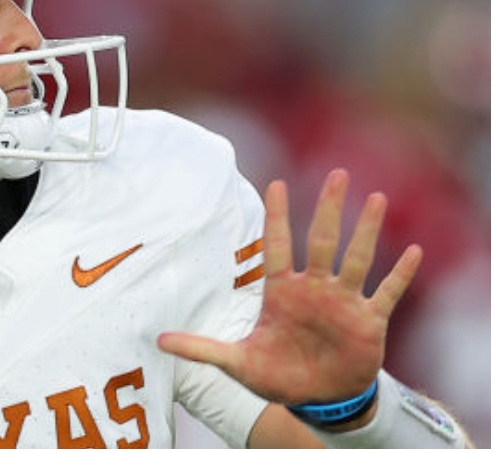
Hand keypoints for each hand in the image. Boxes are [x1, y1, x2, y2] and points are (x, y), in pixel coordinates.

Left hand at [157, 168, 421, 404]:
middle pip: (321, 240)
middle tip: (338, 173)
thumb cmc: (277, 374)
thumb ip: (201, 348)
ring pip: (357, 258)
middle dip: (329, 208)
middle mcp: (314, 288)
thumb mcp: (236, 362)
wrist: (318, 398)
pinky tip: (412, 251)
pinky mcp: (369, 321)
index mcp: (282, 291)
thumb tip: (158, 341)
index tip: (276, 183)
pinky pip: (386, 293)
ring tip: (377, 199)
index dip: (277, 216)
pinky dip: (399, 275)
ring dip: (367, 231)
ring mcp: (343, 302)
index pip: (278, 245)